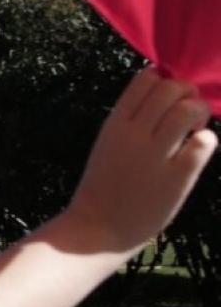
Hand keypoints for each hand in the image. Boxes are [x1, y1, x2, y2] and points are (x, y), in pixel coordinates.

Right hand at [64, 69, 215, 254]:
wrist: (99, 228)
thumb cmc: (105, 186)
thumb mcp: (109, 144)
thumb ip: (132, 121)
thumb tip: (167, 96)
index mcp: (114, 124)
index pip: (145, 79)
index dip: (164, 80)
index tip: (168, 97)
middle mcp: (134, 134)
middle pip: (170, 89)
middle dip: (187, 94)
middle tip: (188, 114)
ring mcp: (155, 155)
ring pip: (188, 110)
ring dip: (200, 113)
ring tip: (195, 130)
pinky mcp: (177, 177)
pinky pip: (203, 143)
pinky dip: (207, 140)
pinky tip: (198, 150)